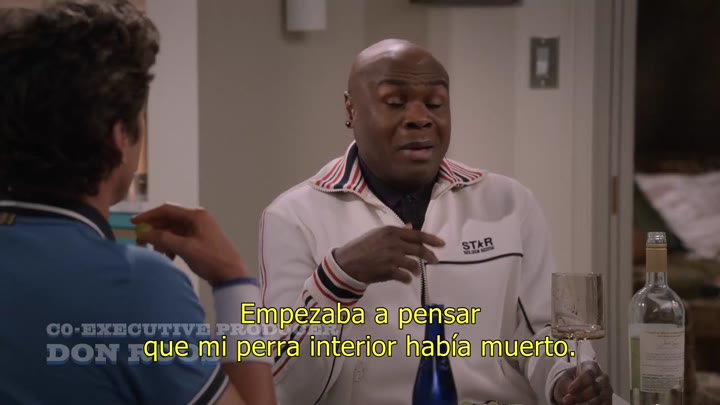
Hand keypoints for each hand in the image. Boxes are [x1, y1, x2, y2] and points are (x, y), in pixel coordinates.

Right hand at [131, 203, 249, 285]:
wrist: (231, 274)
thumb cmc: (211, 259)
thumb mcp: (185, 248)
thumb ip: (163, 239)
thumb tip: (144, 233)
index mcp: (196, 216)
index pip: (167, 210)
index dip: (149, 216)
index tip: (134, 224)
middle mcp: (198, 219)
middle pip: (169, 220)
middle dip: (154, 230)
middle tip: (141, 242)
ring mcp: (199, 230)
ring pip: (174, 231)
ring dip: (162, 240)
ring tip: (157, 252)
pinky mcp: (200, 241)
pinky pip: (180, 239)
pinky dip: (171, 246)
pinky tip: (169, 257)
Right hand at [333, 223, 444, 283]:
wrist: (348, 263)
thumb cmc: (362, 247)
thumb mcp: (378, 234)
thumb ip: (396, 232)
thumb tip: (410, 227)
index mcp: (391, 232)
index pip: (416, 235)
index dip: (431, 240)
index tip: (441, 244)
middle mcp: (394, 243)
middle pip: (418, 249)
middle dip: (429, 256)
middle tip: (435, 260)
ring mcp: (392, 257)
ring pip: (413, 264)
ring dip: (416, 270)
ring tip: (415, 272)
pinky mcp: (389, 271)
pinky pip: (405, 276)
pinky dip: (407, 279)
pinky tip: (406, 279)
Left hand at [553, 361, 612, 404]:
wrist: (574, 389)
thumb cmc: (570, 381)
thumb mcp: (565, 379)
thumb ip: (567, 384)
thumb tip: (569, 393)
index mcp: (592, 366)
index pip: (589, 373)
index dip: (580, 383)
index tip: (569, 390)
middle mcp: (603, 377)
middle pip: (595, 387)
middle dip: (580, 396)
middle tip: (566, 400)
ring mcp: (607, 390)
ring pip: (599, 398)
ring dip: (585, 404)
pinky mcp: (608, 401)